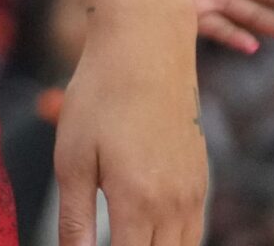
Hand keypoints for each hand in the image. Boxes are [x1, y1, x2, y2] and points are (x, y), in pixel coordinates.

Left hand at [53, 1, 205, 245]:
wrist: (147, 48)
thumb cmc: (99, 97)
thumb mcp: (72, 157)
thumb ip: (75, 217)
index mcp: (138, 201)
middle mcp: (174, 204)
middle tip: (106, 245)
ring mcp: (193, 193)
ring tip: (125, 240)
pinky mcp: (200, 179)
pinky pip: (193, 230)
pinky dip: (173, 242)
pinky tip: (148, 237)